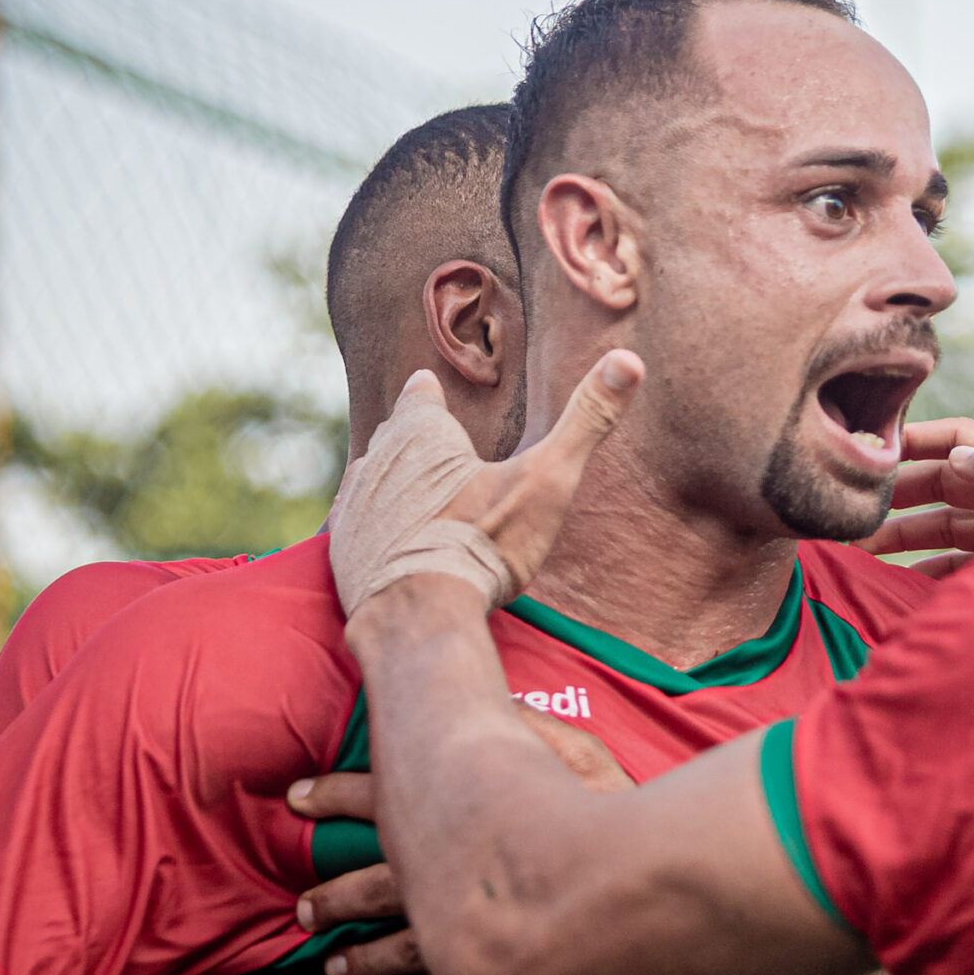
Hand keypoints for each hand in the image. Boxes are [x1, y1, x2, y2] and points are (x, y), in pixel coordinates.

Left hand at [288, 706, 635, 974]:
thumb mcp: (575, 753)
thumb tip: (482, 706)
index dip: (333, 795)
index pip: (376, 796)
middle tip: (303, 910)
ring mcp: (469, 933)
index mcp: (457, 813)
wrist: (659, 888)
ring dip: (362, 955)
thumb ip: (523, 731)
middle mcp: (450, 877)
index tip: (295, 799)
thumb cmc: (617, 810)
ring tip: (331, 965)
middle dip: (334, 897)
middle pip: (374, 884)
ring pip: (399, 946)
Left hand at [332, 354, 644, 617]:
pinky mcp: (342, 548)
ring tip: (421, 498)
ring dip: (394, 483)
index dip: (433, 395)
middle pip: (396, 435)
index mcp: (422, 431)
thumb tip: (632, 360)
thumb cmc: (486, 541)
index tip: (435, 392)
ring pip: (373, 477)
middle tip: (440, 451)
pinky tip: (398, 542)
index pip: (421, 393)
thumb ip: (588, 420)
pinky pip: (359, 524)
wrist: (419, 614)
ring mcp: (354, 503)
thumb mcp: (550, 477)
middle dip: (415, 440)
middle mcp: (377, 456)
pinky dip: (378, 527)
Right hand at [856, 416, 973, 577]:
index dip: (920, 438)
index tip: (876, 448)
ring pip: (944, 528)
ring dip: (903, 535)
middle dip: (900, 493)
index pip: (964, 439)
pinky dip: (922, 571)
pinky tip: (895, 582)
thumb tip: (957, 452)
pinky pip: (953, 567)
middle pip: (946, 484)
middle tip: (858, 506)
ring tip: (862, 548)